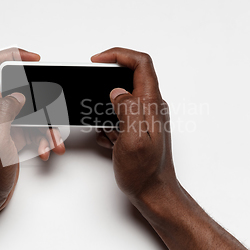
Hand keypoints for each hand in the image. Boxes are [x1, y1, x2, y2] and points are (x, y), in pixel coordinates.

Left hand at [0, 48, 64, 215]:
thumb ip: (4, 112)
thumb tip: (18, 95)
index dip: (10, 55)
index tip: (32, 58)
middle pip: (19, 89)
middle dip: (40, 99)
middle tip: (51, 105)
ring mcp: (3, 123)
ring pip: (31, 111)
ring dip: (45, 125)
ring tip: (52, 141)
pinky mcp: (12, 136)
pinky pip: (33, 129)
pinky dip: (42, 138)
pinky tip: (45, 149)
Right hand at [92, 47, 177, 201]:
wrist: (154, 193)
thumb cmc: (145, 172)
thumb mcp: (132, 138)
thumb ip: (127, 109)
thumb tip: (117, 91)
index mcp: (151, 104)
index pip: (141, 63)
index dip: (119, 55)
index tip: (98, 61)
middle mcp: (150, 107)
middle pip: (130, 78)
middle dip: (106, 87)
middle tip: (95, 102)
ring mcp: (145, 117)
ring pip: (121, 99)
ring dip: (106, 111)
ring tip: (108, 132)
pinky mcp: (138, 128)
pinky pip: (120, 116)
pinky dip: (109, 125)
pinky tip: (111, 141)